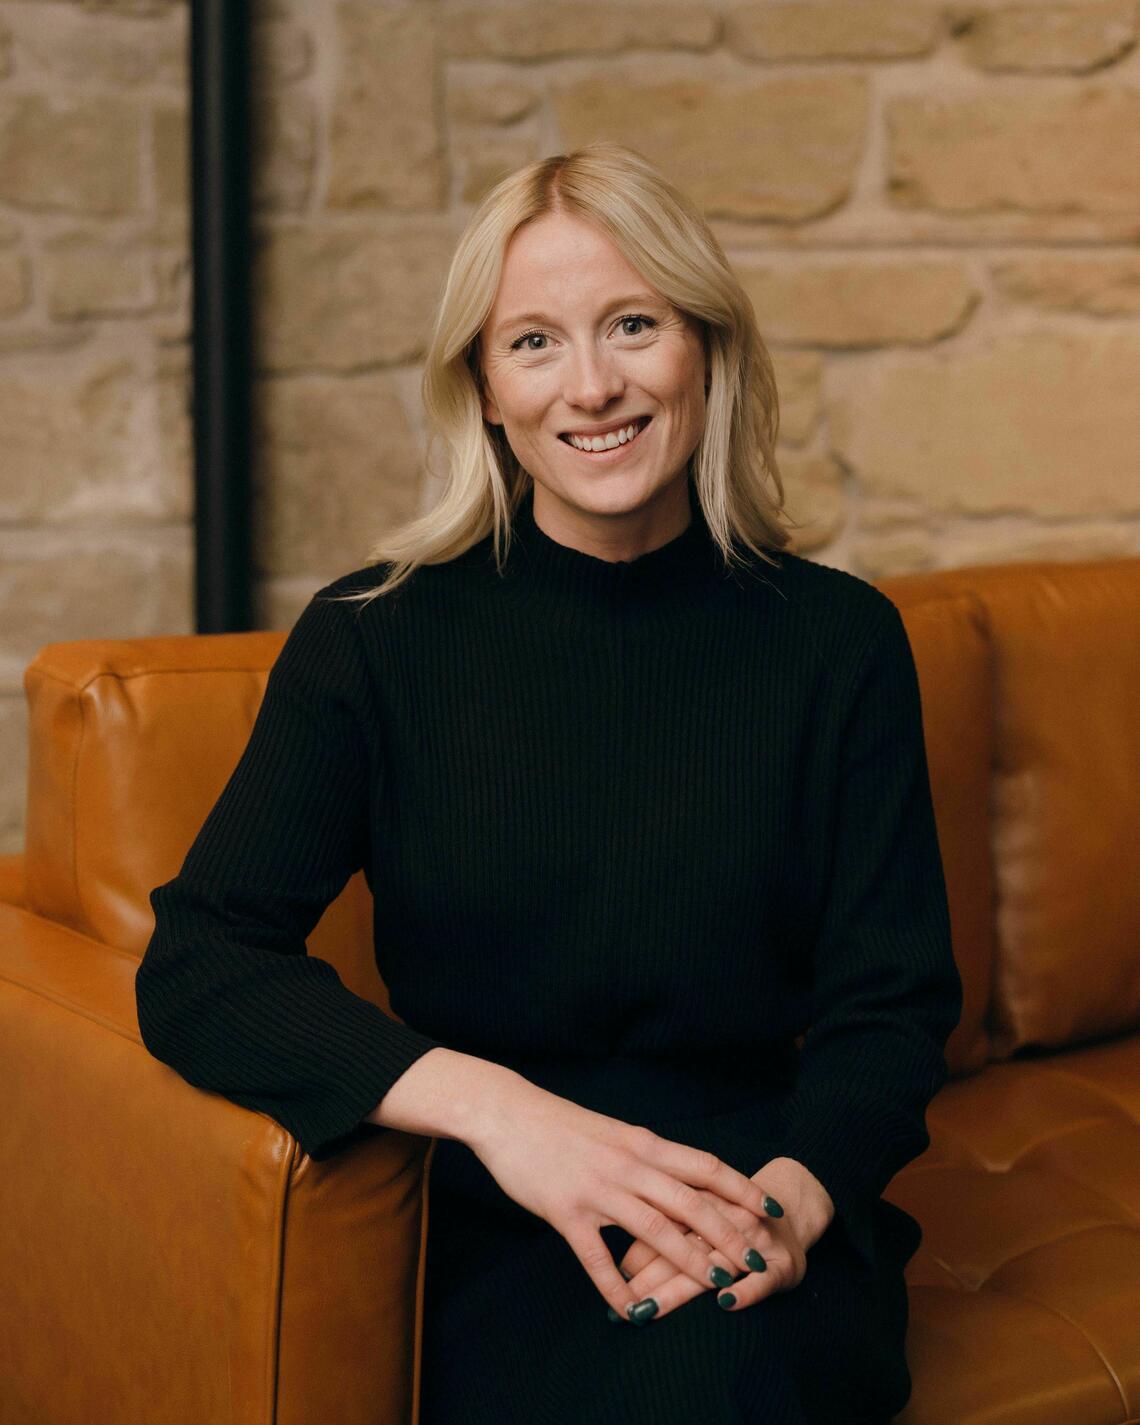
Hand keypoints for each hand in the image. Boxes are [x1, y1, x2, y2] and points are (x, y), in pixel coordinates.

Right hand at [465, 1073, 786, 1324]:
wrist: (508, 1113)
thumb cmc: (562, 1126)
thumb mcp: (615, 1133)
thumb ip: (646, 1157)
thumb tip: (683, 1179)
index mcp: (643, 1143)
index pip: (704, 1166)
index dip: (740, 1189)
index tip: (770, 1210)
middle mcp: (628, 1165)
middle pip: (690, 1201)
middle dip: (728, 1233)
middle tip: (757, 1261)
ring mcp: (598, 1189)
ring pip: (654, 1228)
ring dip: (689, 1259)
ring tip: (717, 1285)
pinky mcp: (565, 1211)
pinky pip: (597, 1257)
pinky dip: (618, 1287)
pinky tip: (635, 1311)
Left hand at [613, 1157, 835, 1323]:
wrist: (791, 1204)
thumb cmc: (732, 1213)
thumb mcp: (700, 1208)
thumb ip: (663, 1223)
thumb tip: (616, 1256)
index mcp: (701, 1198)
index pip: (661, 1223)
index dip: (633, 1252)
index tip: (605, 1277)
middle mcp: (726, 1217)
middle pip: (679, 1246)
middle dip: (643, 1277)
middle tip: (610, 1302)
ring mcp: (754, 1241)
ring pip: (713, 1263)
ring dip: (678, 1289)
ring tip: (647, 1310)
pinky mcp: (782, 1265)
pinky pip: (763, 1280)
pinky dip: (745, 1290)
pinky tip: (725, 1302)